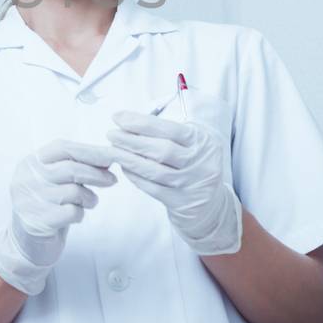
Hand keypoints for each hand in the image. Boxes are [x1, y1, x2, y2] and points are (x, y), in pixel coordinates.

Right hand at [0, 140, 117, 294]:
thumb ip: (75, 167)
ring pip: (73, 191)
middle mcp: (26, 180)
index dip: (89, 151)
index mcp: (29, 164)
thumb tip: (107, 157)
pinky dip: (80, 214)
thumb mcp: (56, 181)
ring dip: (89, 197)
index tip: (110, 156)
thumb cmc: (47, 206)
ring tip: (89, 202)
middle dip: (96, 174)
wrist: (27, 243)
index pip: (62, 148)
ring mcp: (30, 201)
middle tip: (112, 180)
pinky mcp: (38, 222)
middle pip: (70, 168)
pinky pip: (72, 212)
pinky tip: (75, 216)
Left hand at [109, 111, 241, 254]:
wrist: (210, 205)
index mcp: (204, 142)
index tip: (120, 118)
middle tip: (111, 134)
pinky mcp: (182, 202)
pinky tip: (124, 168)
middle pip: (162, 150)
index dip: (142, 123)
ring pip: (155, 170)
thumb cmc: (194, 166)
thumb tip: (131, 121)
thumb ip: (168, 132)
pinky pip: (153, 188)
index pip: (171, 129)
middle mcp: (202, 162)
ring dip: (130, 159)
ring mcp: (192, 184)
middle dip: (132, 140)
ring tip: (113, 150)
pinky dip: (136, 177)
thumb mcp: (192, 143)